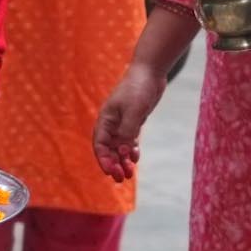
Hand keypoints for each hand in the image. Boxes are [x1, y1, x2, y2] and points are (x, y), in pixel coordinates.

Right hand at [93, 63, 166, 181]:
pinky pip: (129, 140)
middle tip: (121, 178)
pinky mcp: (133, 121)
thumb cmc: (138, 88)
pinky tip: (136, 158)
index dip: (103, 160)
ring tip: (129, 173)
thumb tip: (124, 153)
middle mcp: (111, 124)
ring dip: (123, 160)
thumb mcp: (133, 111)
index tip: (110, 172)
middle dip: (113, 164)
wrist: (149, 71)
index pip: (100, 145)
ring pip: (119, 147)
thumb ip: (127, 132)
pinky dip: (131, 150)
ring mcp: (122, 123)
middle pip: (108, 149)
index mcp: (105, 120)